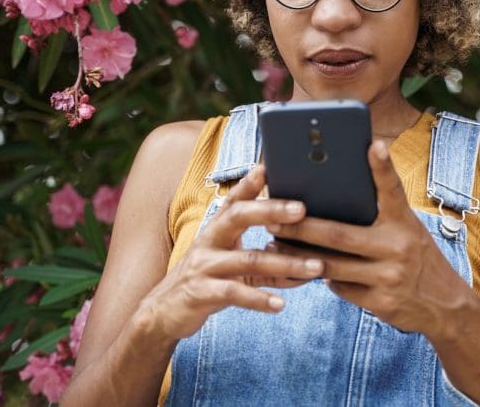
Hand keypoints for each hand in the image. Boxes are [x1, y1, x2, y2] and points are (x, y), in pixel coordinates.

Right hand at [138, 165, 323, 343]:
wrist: (164, 313)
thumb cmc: (207, 280)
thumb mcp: (232, 261)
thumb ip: (265, 254)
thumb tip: (308, 252)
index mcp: (217, 227)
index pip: (236, 199)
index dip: (250, 182)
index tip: (269, 166)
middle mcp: (209, 240)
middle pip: (239, 216)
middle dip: (271, 210)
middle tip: (302, 209)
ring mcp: (204, 266)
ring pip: (248, 259)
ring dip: (285, 263)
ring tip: (314, 267)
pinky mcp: (201, 293)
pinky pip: (234, 293)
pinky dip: (259, 299)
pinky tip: (280, 305)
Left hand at [266, 141, 477, 338]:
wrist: (446, 305)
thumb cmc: (416, 255)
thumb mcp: (406, 229)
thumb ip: (380, 212)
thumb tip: (336, 192)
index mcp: (404, 221)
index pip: (393, 189)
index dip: (383, 166)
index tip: (374, 144)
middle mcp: (398, 245)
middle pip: (339, 234)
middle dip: (301, 227)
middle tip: (273, 217)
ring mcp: (390, 276)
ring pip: (332, 265)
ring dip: (300, 256)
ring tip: (275, 244)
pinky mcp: (382, 303)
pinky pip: (341, 288)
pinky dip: (322, 278)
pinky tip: (304, 269)